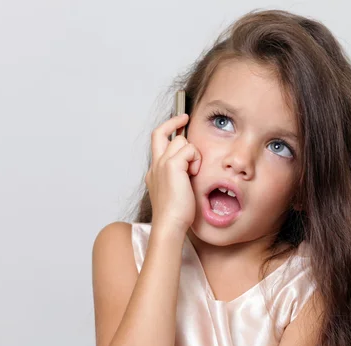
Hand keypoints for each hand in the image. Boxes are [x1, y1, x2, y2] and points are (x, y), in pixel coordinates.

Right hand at [145, 114, 201, 232]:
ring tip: (194, 171)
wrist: (170, 223)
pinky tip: (194, 173)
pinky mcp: (171, 166)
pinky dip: (196, 159)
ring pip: (180, 141)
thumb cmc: (177, 213)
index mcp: (155, 171)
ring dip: (192, 153)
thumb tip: (192, 165)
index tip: (180, 125)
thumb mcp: (178, 189)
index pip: (158, 143)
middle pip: (159, 132)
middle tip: (185, 117)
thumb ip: (181, 175)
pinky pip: (189, 149)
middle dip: (173, 121)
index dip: (168, 131)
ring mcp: (161, 164)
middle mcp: (155, 165)